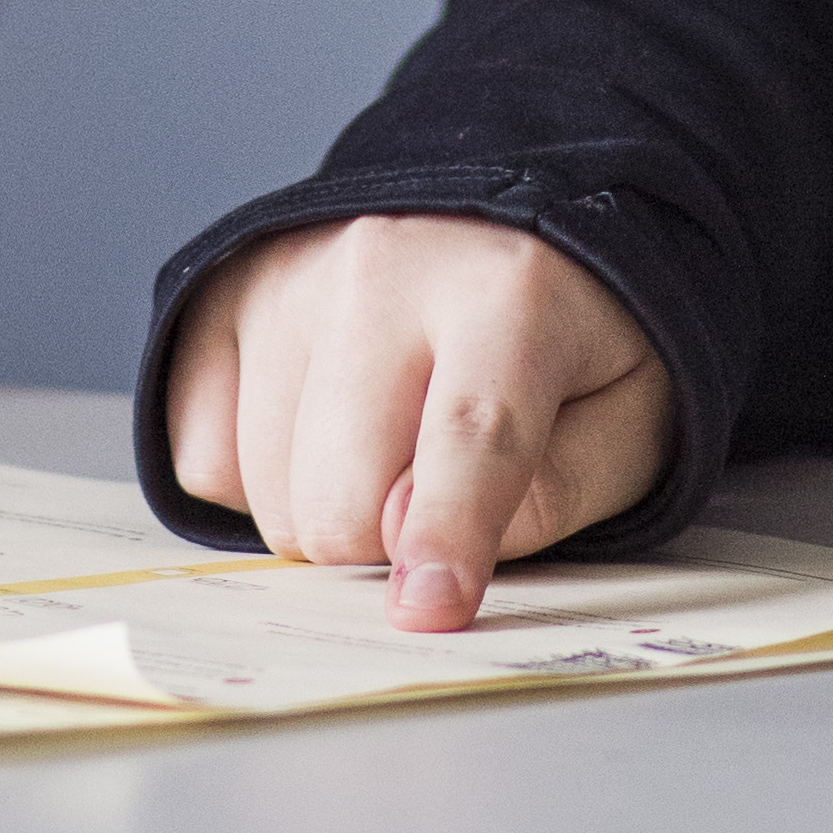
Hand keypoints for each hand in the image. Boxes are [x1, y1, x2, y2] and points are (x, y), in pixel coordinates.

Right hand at [163, 215, 673, 633]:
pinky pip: (206, 460)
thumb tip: (426, 562)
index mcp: (508, 291)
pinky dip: (261, 475)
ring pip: (267, 494)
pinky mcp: (222, 300)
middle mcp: (380, 268)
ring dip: (328, 510)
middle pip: (341, 499)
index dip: (447, 535)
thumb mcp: (626, 421)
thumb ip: (554, 497)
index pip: (470, 432)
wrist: (495, 223)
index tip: (428, 609)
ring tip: (386, 444)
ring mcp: (287, 279)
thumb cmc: (566, 340)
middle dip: (386, 544)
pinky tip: (320, 427)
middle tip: (433, 501)